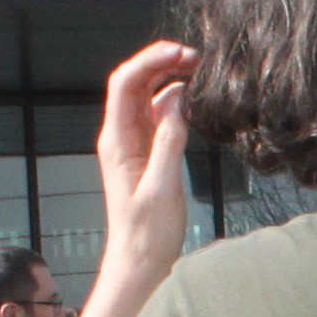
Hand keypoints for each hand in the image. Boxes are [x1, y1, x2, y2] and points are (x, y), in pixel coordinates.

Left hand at [93, 42, 198, 296]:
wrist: (140, 261)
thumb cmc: (147, 232)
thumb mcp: (162, 187)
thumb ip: (168, 142)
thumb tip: (177, 100)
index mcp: (117, 140)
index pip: (125, 83)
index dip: (151, 61)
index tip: (182, 55)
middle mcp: (122, 135)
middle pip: (135, 81)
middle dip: (161, 62)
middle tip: (196, 58)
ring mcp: (134, 142)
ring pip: (148, 95)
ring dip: (169, 77)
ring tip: (199, 71)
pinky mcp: (148, 151)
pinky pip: (159, 114)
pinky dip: (176, 100)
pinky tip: (195, 100)